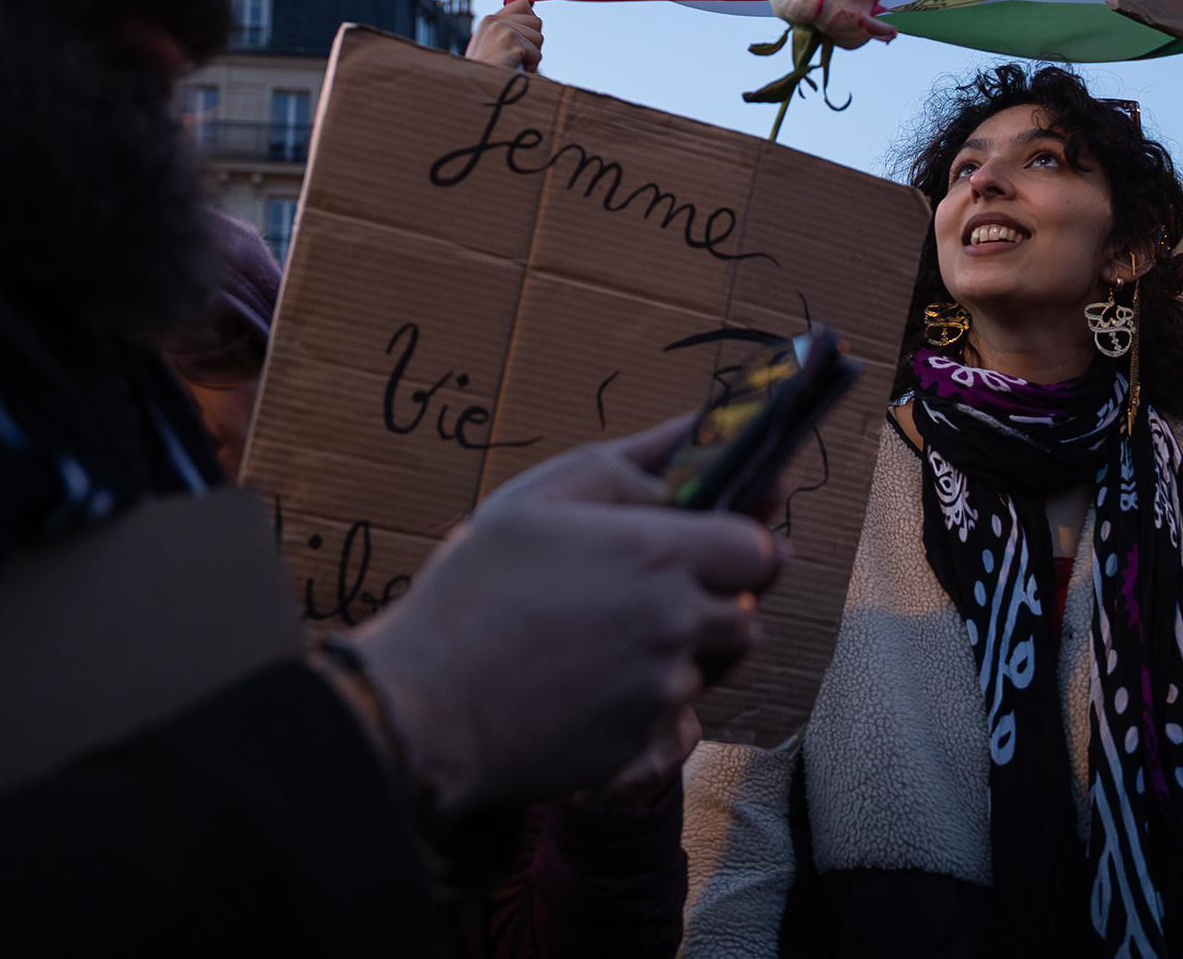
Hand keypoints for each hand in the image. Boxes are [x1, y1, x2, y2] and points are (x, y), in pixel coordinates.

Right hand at [344, 416, 775, 810]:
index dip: (743, 547)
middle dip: (716, 603)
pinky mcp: (643, 747)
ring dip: (683, 654)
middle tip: (651, 596)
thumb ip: (625, 464)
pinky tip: (591, 690)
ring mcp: (662, 691)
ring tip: (608, 641)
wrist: (423, 709)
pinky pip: (675, 722)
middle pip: (746, 615)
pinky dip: (649, 706)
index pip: (759, 550)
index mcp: (657, 555)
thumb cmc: (472, 593)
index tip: (712, 547)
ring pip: (711, 669)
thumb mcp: (537, 499)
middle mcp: (675, 624)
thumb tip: (689, 434)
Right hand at [465, 0, 542, 72]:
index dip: (530, 23)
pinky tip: (514, 71)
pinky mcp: (510, 41)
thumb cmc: (486, 76)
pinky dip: (530, 67)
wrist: (473, 91)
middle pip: (536, 21)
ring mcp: (502, 29)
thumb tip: (534, 20)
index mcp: (490, 20)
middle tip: (518, 58)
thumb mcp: (493, 48)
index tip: (524, 42)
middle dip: (533, 42)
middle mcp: (494, 20)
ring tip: (515, 66)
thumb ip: (509, 33)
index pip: (523, 4)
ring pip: (539, 37)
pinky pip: (536, 54)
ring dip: (532, 56)